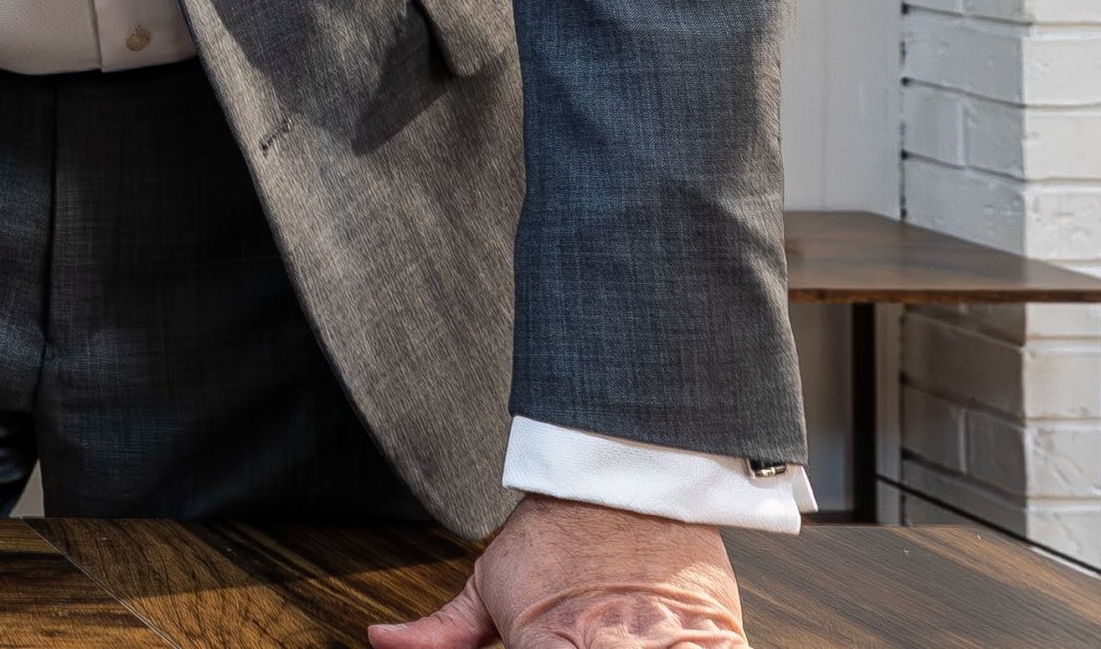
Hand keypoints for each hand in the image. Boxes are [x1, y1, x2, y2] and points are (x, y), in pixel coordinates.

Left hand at [366, 495, 745, 647]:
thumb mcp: (492, 580)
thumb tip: (382, 640)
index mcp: (547, 648)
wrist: (623, 470)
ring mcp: (669, 648)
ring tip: (616, 637)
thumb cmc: (558, 531)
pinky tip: (672, 641)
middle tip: (578, 640)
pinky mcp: (719, 637)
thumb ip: (443, 631)